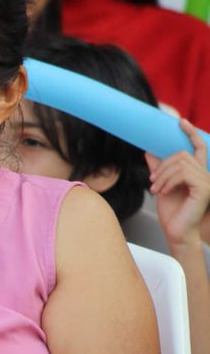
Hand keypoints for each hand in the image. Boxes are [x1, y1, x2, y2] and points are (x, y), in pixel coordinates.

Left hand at [146, 119, 209, 248]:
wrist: (176, 231)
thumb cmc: (171, 211)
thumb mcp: (161, 185)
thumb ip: (159, 168)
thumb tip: (149, 151)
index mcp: (197, 172)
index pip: (198, 148)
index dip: (190, 133)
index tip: (180, 122)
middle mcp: (206, 174)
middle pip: (182, 155)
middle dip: (163, 166)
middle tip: (152, 180)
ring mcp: (207, 181)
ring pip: (180, 164)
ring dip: (162, 176)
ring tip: (155, 189)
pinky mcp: (204, 188)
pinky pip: (183, 174)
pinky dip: (168, 181)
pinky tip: (162, 191)